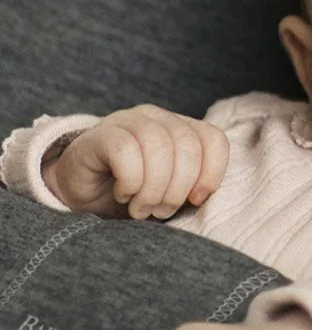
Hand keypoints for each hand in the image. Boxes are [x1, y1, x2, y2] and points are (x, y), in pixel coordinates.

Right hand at [43, 104, 228, 218]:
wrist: (80, 194)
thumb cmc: (132, 193)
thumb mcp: (169, 190)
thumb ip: (191, 185)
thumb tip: (202, 196)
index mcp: (181, 127)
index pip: (214, 139)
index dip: (212, 172)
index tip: (196, 200)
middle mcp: (157, 118)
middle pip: (188, 146)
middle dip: (179, 188)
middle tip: (162, 211)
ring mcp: (127, 121)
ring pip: (159, 147)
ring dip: (154, 188)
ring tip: (142, 208)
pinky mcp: (99, 134)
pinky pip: (126, 152)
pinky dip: (130, 181)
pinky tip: (122, 194)